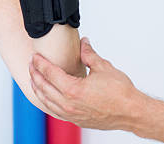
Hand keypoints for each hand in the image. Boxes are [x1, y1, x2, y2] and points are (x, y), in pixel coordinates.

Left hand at [29, 37, 144, 129]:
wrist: (132, 112)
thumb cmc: (121, 93)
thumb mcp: (103, 66)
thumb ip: (89, 54)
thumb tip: (83, 42)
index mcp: (73, 90)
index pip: (50, 73)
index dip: (40, 63)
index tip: (35, 56)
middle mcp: (69, 104)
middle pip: (44, 87)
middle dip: (35, 74)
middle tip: (31, 64)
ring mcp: (72, 115)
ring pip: (46, 102)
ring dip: (38, 89)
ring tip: (34, 79)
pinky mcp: (77, 120)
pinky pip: (55, 111)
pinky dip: (47, 102)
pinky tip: (46, 96)